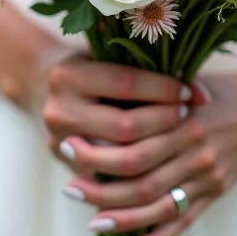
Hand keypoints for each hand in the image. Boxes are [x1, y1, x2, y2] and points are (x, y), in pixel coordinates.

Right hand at [33, 56, 194, 175]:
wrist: (40, 87)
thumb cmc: (86, 65)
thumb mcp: (104, 56)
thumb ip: (140, 66)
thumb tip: (196, 90)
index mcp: (68, 76)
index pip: (126, 83)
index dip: (164, 89)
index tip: (191, 92)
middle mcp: (59, 111)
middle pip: (125, 126)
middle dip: (163, 121)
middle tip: (187, 115)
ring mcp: (59, 143)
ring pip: (120, 160)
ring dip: (157, 150)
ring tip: (179, 138)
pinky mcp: (67, 167)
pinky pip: (112, 179)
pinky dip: (141, 175)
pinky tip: (165, 165)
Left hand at [61, 58, 236, 235]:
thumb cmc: (224, 88)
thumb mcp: (189, 83)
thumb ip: (154, 96)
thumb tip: (107, 102)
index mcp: (185, 120)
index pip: (134, 141)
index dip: (99, 148)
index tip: (70, 146)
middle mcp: (197, 151)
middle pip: (140, 177)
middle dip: (101, 185)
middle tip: (70, 187)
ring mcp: (209, 175)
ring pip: (159, 205)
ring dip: (122, 217)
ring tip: (92, 221)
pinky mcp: (218, 191)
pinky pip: (186, 220)